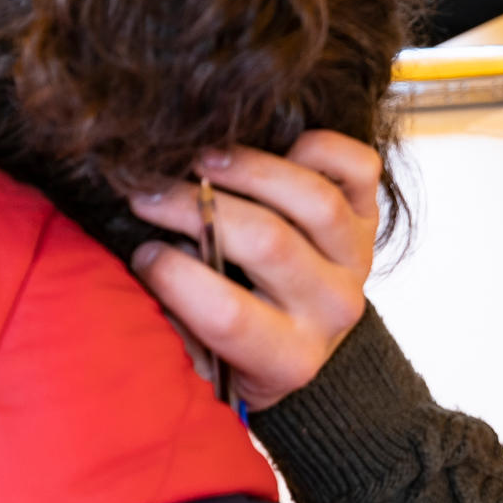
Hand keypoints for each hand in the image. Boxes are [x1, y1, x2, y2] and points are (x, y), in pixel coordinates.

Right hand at [126, 130, 380, 410]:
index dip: (175, 278)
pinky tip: (275, 144)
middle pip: (269, 244)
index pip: (229, 315)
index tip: (141, 252)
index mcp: (286, 358)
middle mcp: (331, 308)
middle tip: (148, 192)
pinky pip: (359, 168)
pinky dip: (320, 146)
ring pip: (315, 201)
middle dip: (196, 209)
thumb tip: (133, 264)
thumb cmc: (235, 345)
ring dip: (250, 170)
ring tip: (201, 159)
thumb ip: (172, 319)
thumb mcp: (201, 355)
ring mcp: (356, 259)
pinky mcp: (370, 217)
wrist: (305, 337)